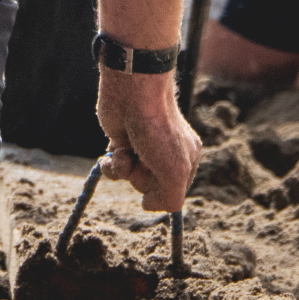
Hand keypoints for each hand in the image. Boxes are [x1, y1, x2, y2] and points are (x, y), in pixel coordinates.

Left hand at [95, 68, 201, 211]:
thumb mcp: (174, 172)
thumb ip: (170, 199)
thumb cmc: (157, 130)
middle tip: (144, 157)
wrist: (132, 94)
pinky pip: (113, 168)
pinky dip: (111, 164)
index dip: (162, 190)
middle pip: (149, 187)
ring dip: (124, 169)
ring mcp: (142, 148)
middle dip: (141, 177)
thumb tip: (147, 205)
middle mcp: (166, 154)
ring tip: (127, 151)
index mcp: (187, 159)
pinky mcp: (122, 142)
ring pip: (129, 178)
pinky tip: (114, 151)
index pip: (173, 193)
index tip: (160, 176)